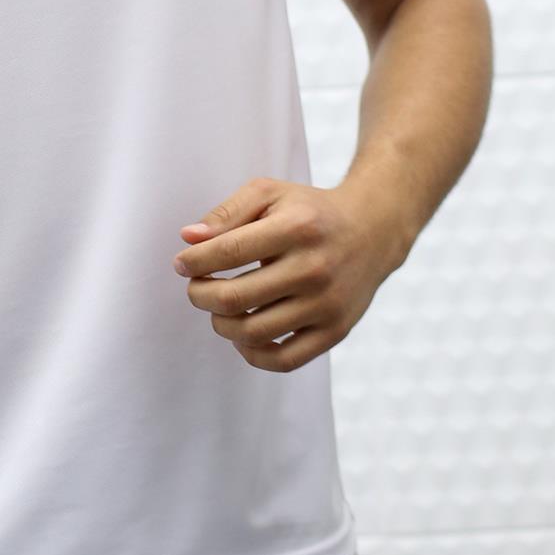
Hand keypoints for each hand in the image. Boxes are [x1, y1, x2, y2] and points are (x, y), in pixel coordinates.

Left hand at [170, 175, 406, 372]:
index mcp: (296, 227)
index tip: (182, 263)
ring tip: (218, 308)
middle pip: (235, 298)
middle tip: (195, 287)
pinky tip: (243, 333)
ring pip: (253, 333)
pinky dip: (252, 353)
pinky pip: (283, 360)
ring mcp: (326, 304)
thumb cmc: (308, 211)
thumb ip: (227, 213)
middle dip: (200, 294)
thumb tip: (188, 239)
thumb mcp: (269, 194)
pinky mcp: (335, 331)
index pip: (227, 252)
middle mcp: (314, 268)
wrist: (372, 231)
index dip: (193, 261)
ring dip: (220, 324)